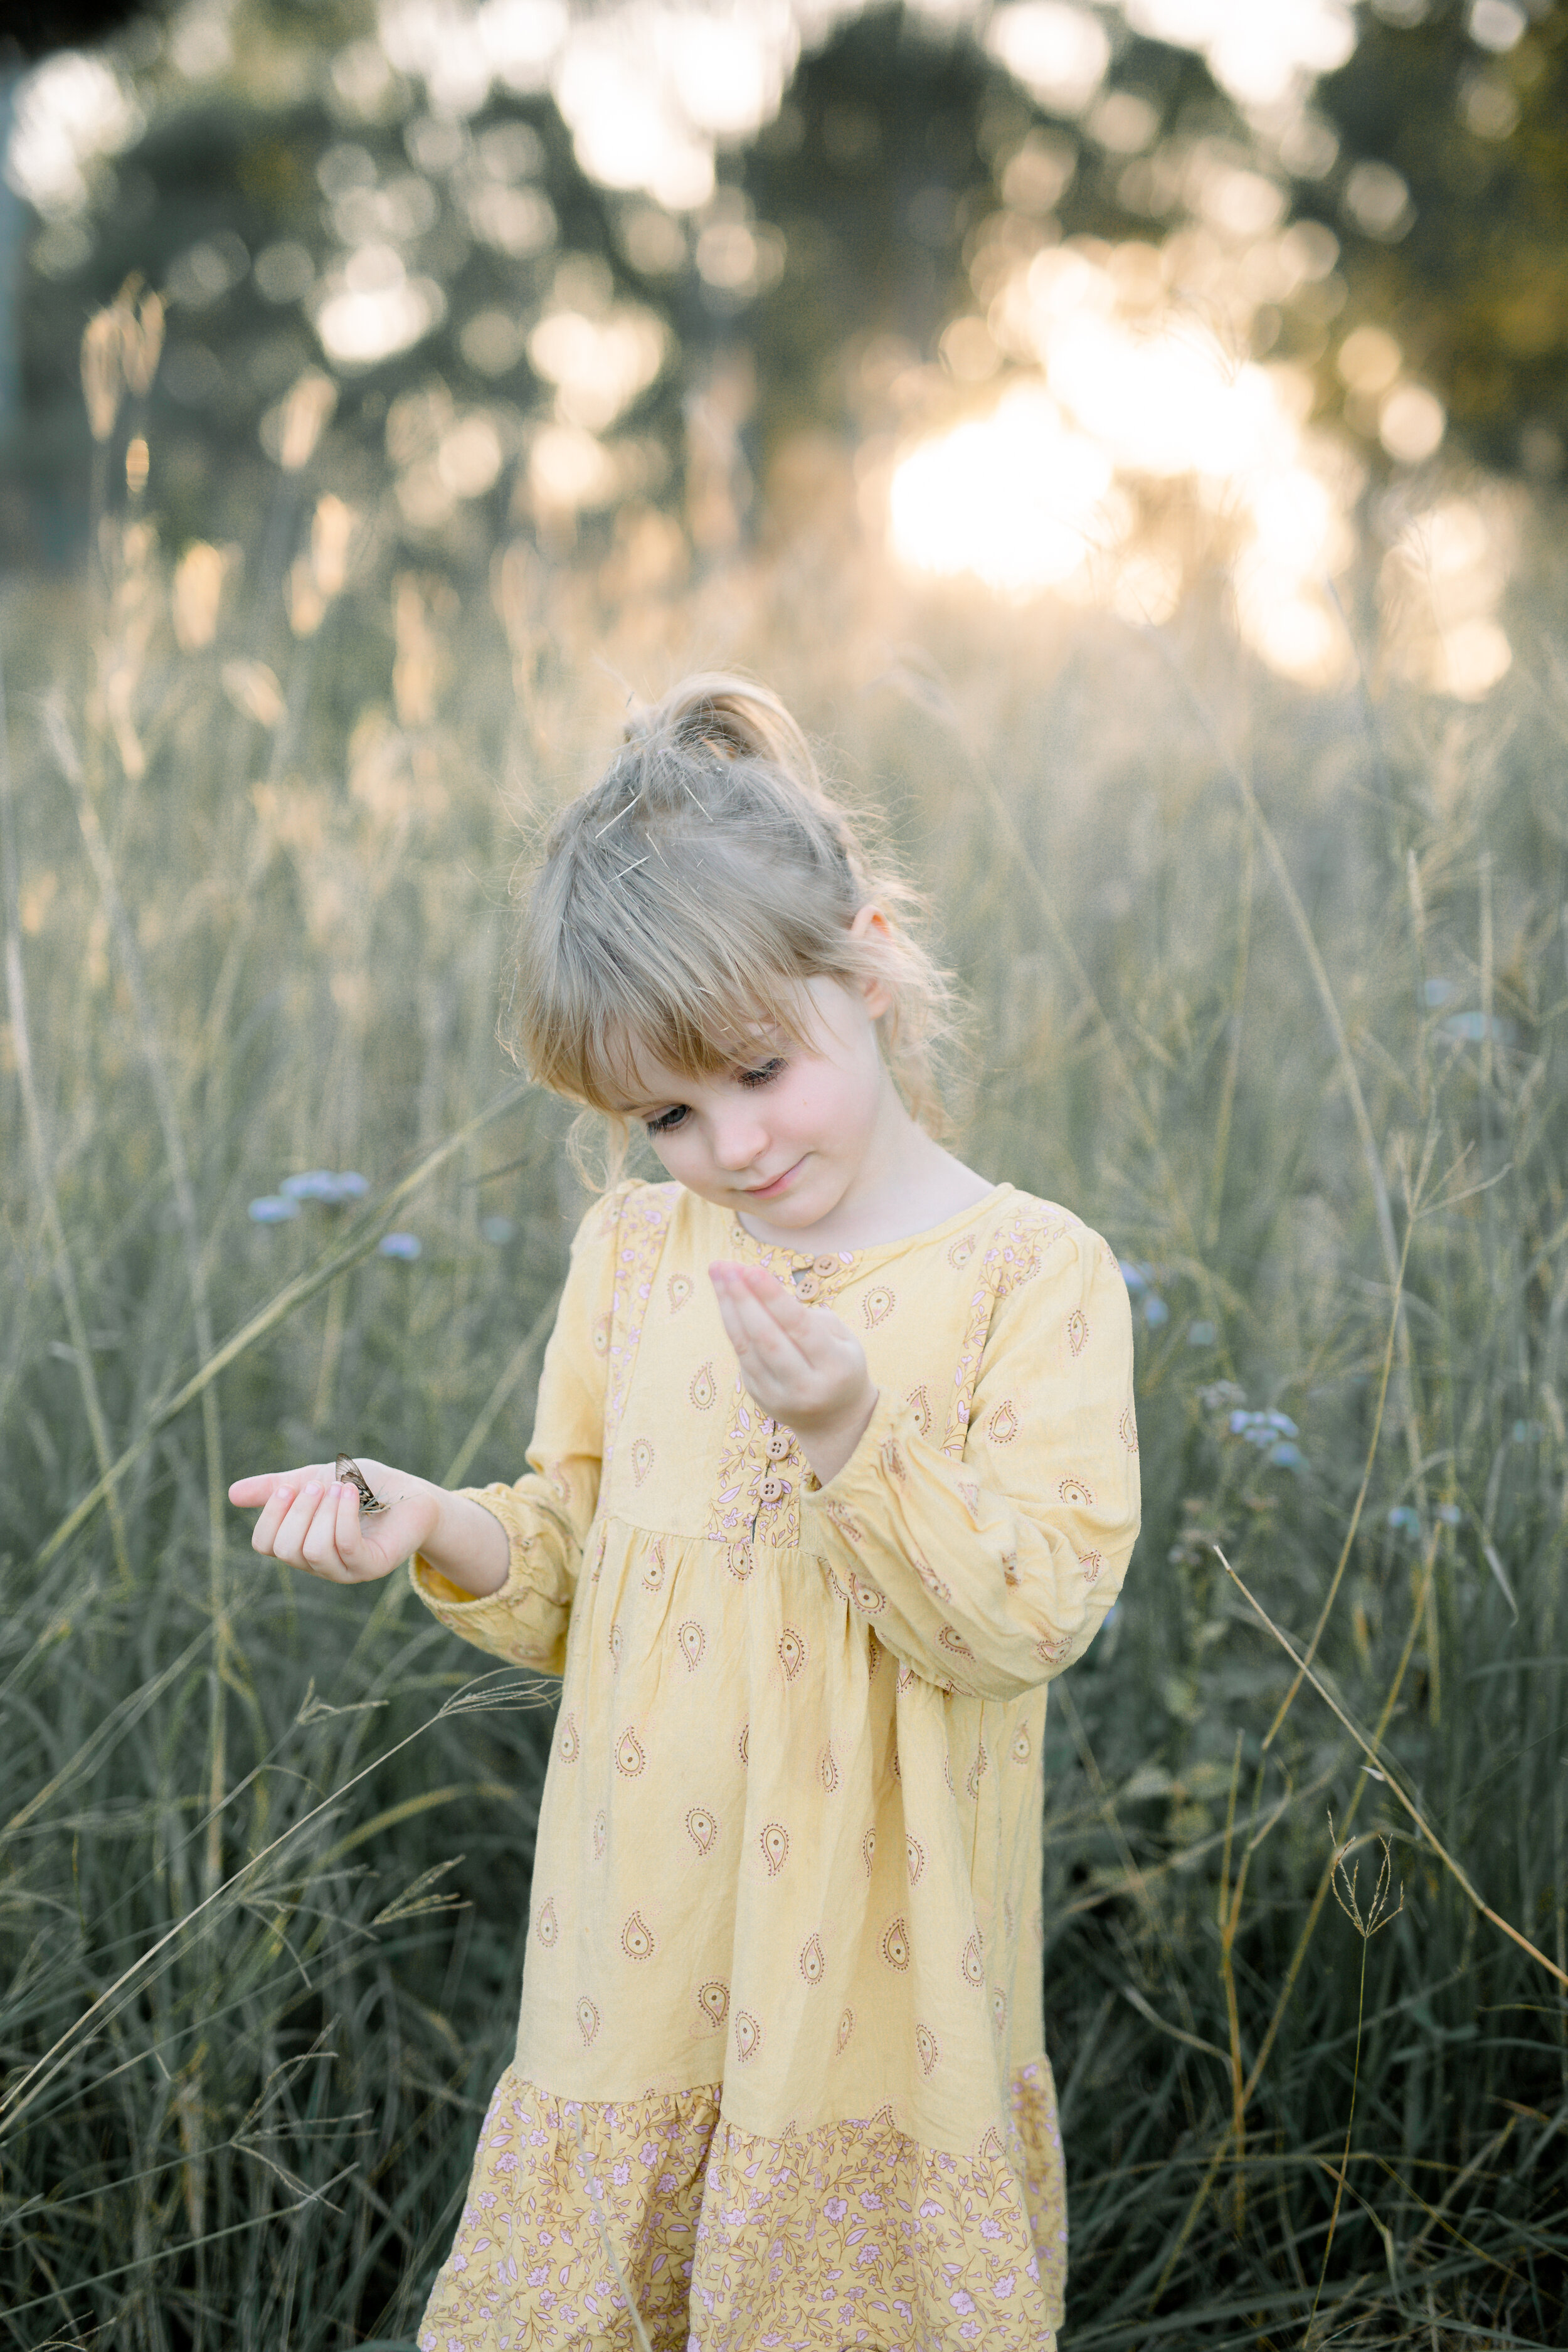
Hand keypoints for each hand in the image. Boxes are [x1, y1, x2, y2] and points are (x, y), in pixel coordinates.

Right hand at [228, 1459, 439, 1585]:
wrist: (410, 1492)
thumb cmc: (362, 1486)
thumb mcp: (314, 1478)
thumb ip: (277, 1487)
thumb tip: (231, 1494)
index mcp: (299, 1544)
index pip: (264, 1544)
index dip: (270, 1514)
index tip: (288, 1486)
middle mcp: (318, 1564)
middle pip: (285, 1549)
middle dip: (299, 1510)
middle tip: (321, 1483)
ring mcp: (345, 1570)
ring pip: (313, 1551)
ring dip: (324, 1511)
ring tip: (341, 1486)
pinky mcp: (371, 1566)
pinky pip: (345, 1548)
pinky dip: (344, 1515)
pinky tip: (352, 1492)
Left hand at [708, 1261, 877, 1486]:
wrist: (836, 1421)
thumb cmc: (841, 1365)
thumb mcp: (844, 1341)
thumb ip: (811, 1318)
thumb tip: (764, 1294)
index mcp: (835, 1367)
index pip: (798, 1327)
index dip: (772, 1297)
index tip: (750, 1269)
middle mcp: (805, 1386)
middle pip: (766, 1337)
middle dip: (742, 1298)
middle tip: (724, 1266)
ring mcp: (779, 1396)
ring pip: (747, 1347)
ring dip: (729, 1307)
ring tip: (718, 1274)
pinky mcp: (759, 1398)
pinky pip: (742, 1356)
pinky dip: (732, 1324)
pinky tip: (726, 1299)